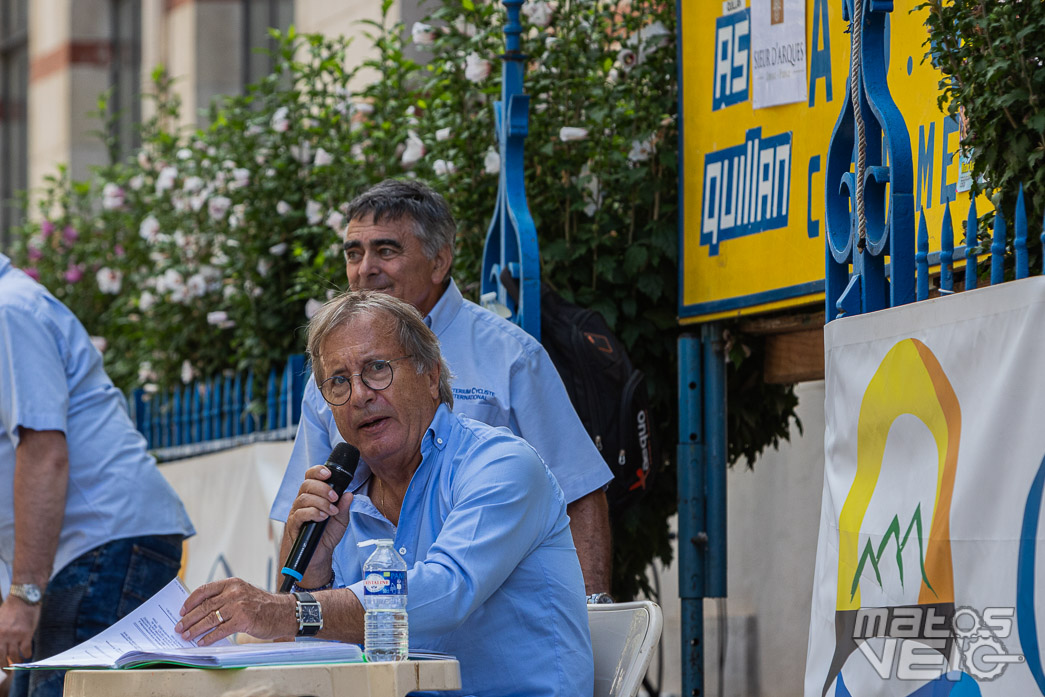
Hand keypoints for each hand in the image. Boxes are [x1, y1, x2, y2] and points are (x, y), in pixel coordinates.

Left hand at [0, 597, 39, 664]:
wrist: (24, 598)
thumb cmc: (11, 609)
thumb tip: (2, 647)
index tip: (0, 666)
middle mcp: (2, 636)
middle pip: (1, 657)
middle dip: (4, 666)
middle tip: (8, 671)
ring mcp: (14, 636)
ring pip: (14, 656)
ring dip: (17, 661)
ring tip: (19, 662)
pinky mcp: (26, 634)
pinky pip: (26, 650)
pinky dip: (27, 654)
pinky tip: (28, 654)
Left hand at [175, 578, 295, 645]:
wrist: (284, 612)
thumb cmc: (262, 605)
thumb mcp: (243, 593)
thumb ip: (225, 598)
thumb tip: (202, 610)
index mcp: (232, 583)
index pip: (205, 590)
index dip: (190, 601)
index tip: (182, 610)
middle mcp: (234, 592)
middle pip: (204, 606)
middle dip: (188, 619)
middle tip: (179, 627)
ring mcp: (239, 605)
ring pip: (210, 618)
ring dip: (195, 629)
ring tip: (187, 636)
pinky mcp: (243, 620)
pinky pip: (220, 630)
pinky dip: (209, 637)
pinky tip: (202, 642)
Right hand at [283, 464, 353, 583]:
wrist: (318, 555)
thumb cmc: (327, 534)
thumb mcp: (341, 520)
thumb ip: (344, 507)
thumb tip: (349, 494)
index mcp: (313, 495)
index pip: (310, 476)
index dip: (317, 471)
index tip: (329, 473)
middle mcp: (303, 501)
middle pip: (306, 484)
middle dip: (323, 488)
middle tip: (334, 497)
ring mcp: (297, 512)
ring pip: (303, 498)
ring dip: (320, 502)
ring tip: (331, 510)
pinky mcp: (294, 524)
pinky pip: (300, 514)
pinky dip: (313, 513)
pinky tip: (323, 517)